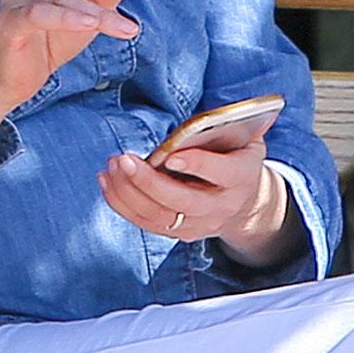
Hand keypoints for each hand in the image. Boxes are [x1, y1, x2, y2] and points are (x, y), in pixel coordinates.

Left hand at [97, 140, 304, 267]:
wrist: (246, 203)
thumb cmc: (238, 157)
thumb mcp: (246, 138)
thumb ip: (231, 127)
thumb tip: (212, 119)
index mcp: (241, 177)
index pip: (221, 173)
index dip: (197, 164)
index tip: (170, 154)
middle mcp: (220, 207)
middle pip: (181, 201)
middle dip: (148, 182)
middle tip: (124, 159)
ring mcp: (200, 225)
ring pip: (159, 216)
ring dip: (129, 193)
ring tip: (112, 166)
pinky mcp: (180, 233)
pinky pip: (146, 223)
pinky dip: (123, 204)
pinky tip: (107, 181)